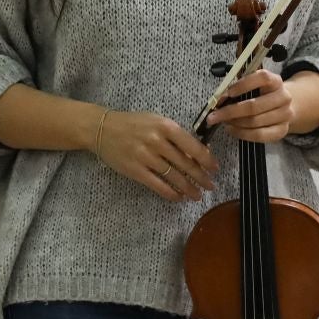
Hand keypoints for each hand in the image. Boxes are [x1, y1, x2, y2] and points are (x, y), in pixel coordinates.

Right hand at [89, 107, 216, 201]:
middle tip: (211, 186)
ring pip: (174, 177)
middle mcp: (157, 141)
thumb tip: (197, 153)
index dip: (207, 160)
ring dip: (189, 188)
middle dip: (201, 177)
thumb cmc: (133, 124)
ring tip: (197, 195)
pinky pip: (158, 185)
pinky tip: (179, 197)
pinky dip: (171, 193)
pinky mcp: (135, 171)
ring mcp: (145, 157)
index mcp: (165, 126)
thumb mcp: (156, 121)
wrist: (102, 129)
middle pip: (185, 164)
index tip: (215, 169)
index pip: (192, 146)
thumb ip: (175, 135)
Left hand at [205, 69, 294, 144]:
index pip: (262, 78)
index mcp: (276, 81)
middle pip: (254, 106)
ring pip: (254, 122)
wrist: (283, 107)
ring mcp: (285, 115)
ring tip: (223, 121)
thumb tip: (220, 98)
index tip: (227, 93)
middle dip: (230, 111)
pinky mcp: (282, 131)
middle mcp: (283, 97)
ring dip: (234, 123)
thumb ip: (239, 87)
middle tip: (214, 115)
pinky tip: (231, 129)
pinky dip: (241, 133)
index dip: (243, 85)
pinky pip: (258, 135)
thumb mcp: (254, 84)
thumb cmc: (262, 94)